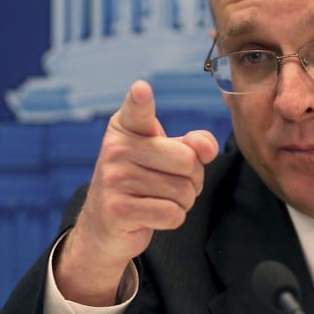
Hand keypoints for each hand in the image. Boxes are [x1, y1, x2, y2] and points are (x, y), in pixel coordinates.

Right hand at [55, 80, 218, 304]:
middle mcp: (116, 148)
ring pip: (182, 191)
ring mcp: (114, 179)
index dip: (140, 99)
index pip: (137, 109)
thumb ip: (193, 144)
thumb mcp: (166, 154)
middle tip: (172, 183)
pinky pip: (172, 214)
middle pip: (188, 161)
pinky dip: (173, 219)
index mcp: (126, 127)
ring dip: (183, 202)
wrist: (105, 224)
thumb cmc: (143, 181)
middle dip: (194, 179)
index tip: (141, 89)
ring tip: (160, 199)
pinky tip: (153, 215)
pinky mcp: (117, 210)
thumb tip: (208, 149)